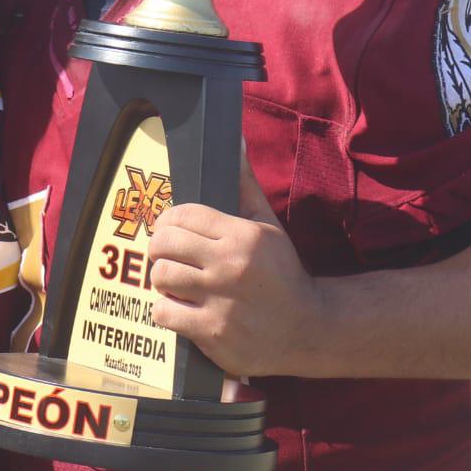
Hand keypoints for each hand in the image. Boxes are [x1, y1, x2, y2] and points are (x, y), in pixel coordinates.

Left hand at [146, 155, 322, 377]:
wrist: (310, 330)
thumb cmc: (282, 275)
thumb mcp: (268, 227)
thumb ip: (245, 185)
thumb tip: (234, 138)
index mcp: (243, 236)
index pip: (183, 214)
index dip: (168, 221)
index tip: (171, 230)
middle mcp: (231, 266)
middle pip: (163, 244)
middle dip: (160, 249)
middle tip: (169, 256)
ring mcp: (221, 302)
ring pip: (161, 277)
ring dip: (164, 280)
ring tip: (178, 282)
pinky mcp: (212, 333)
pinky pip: (164, 312)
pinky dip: (167, 310)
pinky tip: (183, 308)